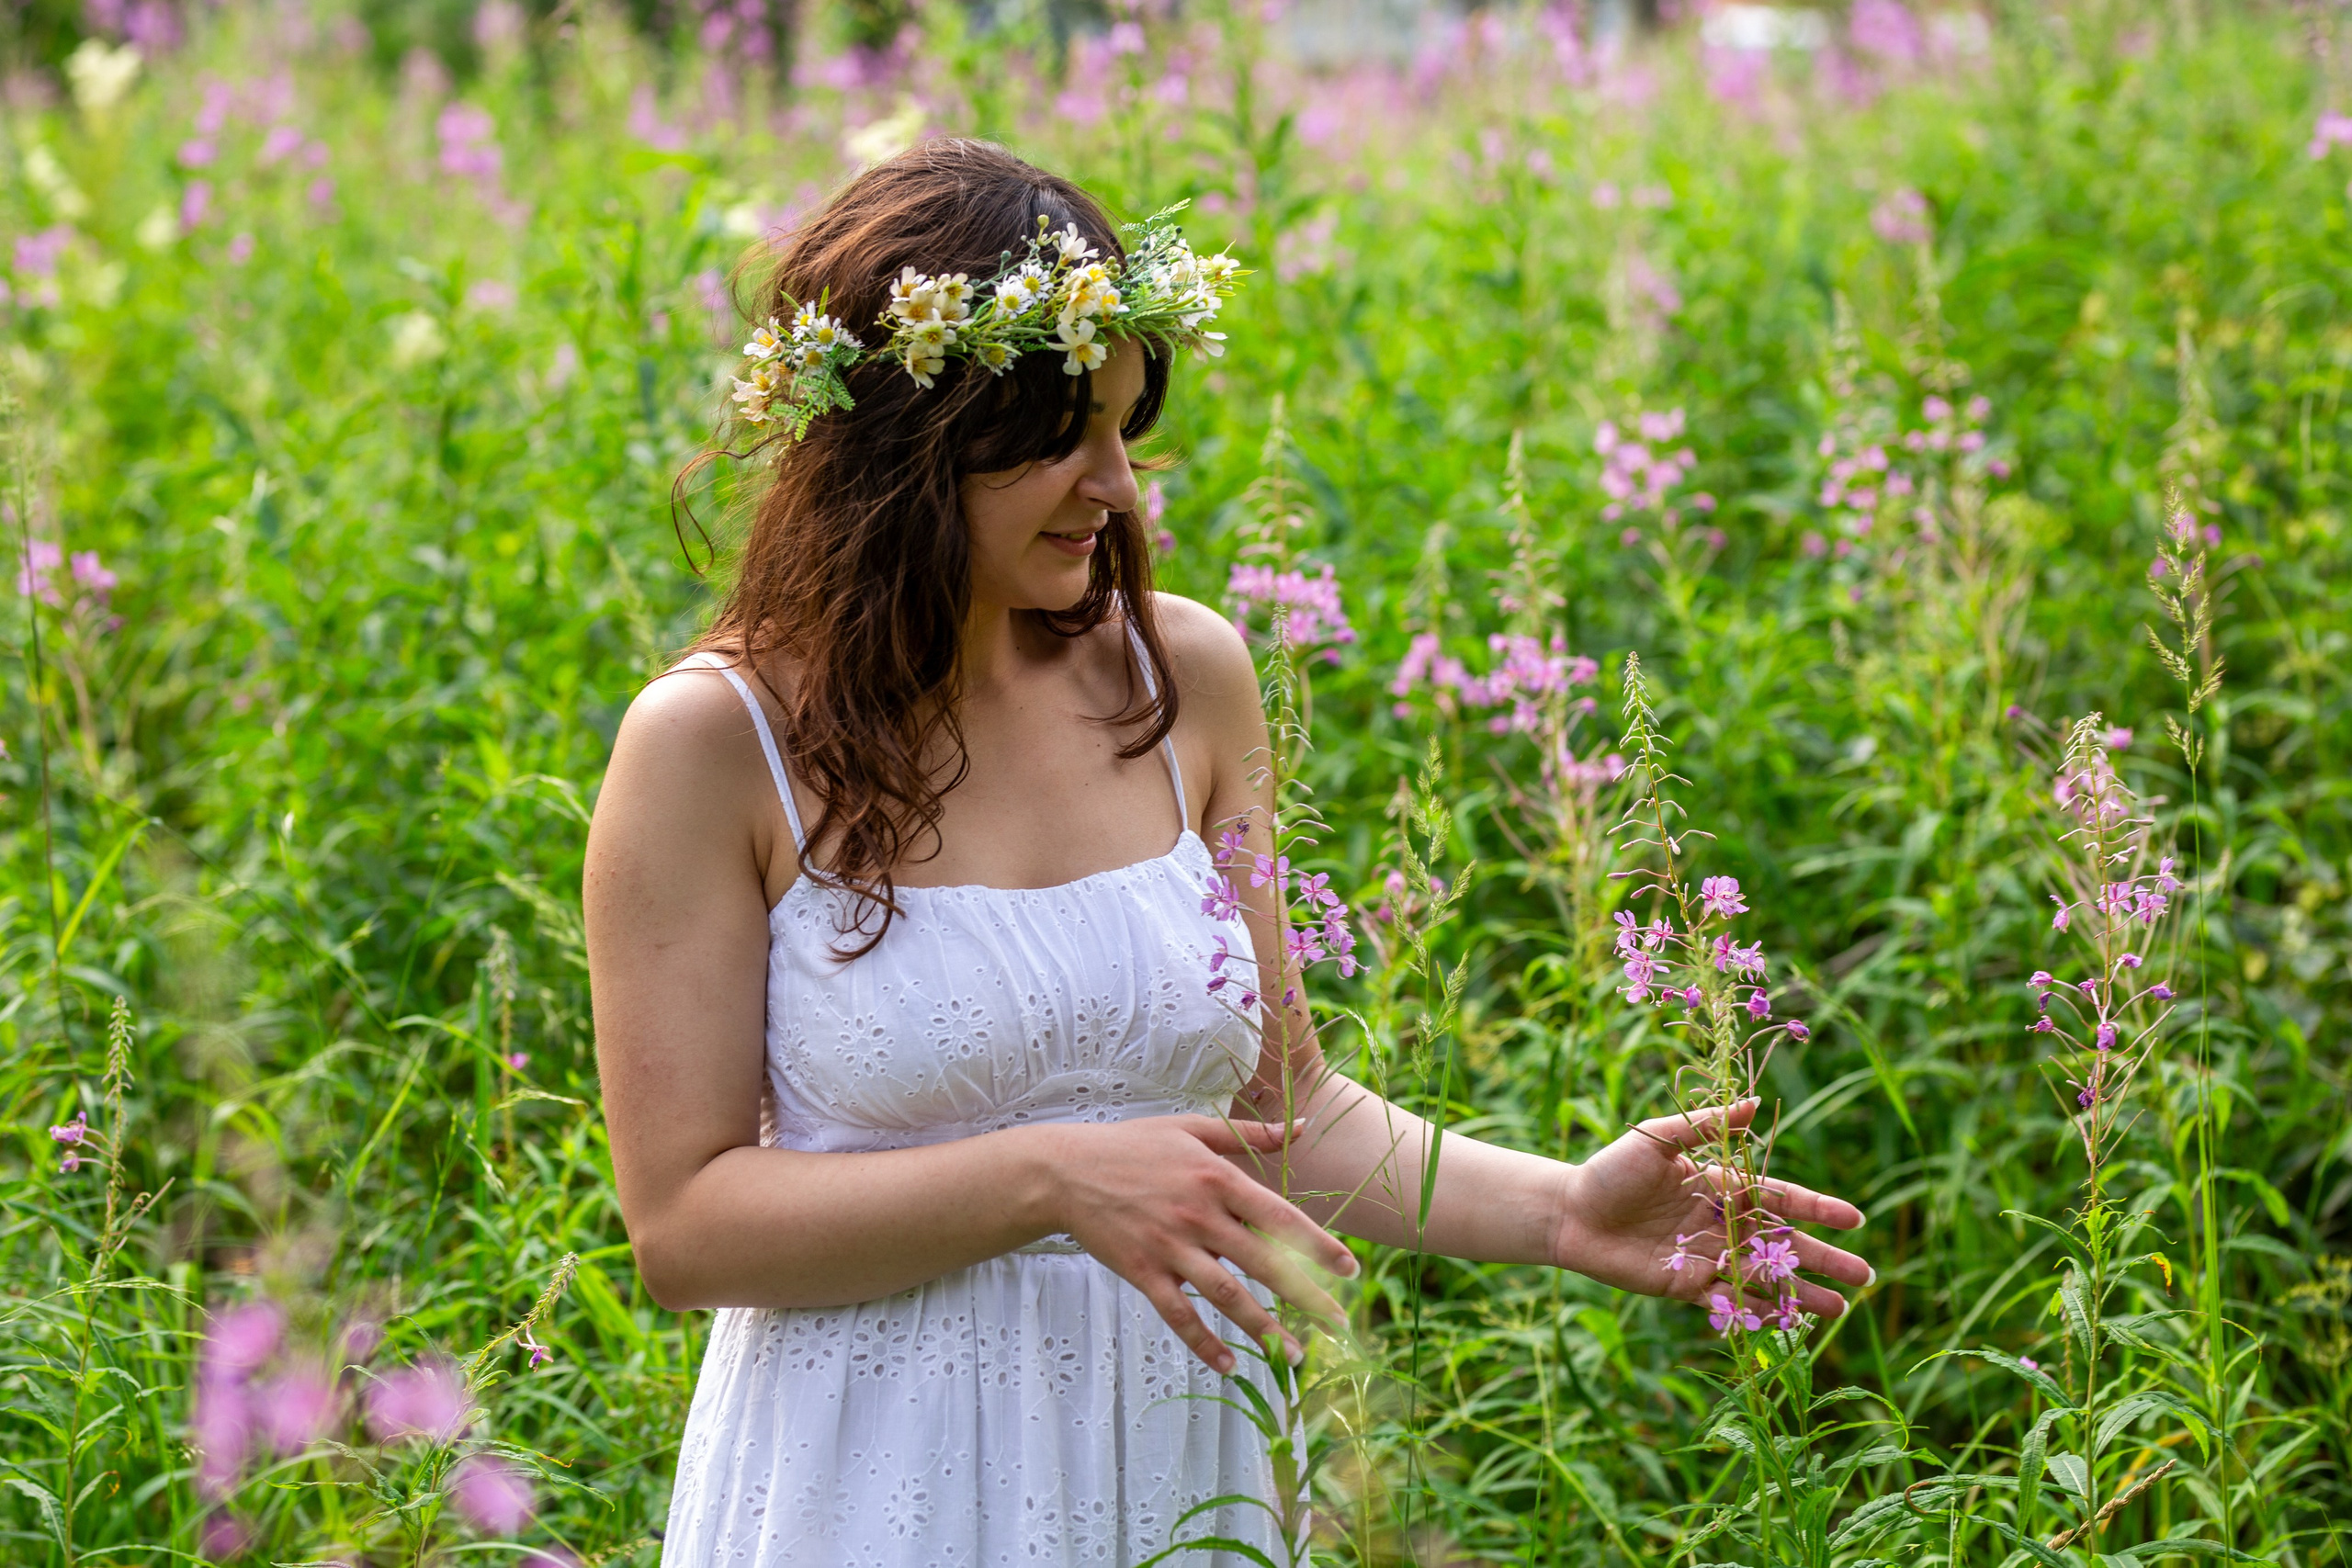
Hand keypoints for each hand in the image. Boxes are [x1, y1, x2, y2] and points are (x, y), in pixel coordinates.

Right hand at [1039, 1115, 1357, 1373]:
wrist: (1065, 1171)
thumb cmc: (1133, 1145)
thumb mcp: (1191, 1129)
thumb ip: (1248, 1134)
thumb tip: (1301, 1126)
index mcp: (1216, 1178)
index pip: (1278, 1216)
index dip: (1317, 1245)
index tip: (1349, 1270)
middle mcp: (1199, 1215)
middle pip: (1262, 1263)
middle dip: (1304, 1296)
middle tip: (1337, 1325)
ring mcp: (1170, 1246)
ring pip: (1226, 1295)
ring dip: (1262, 1328)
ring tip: (1294, 1355)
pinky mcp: (1143, 1271)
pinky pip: (1179, 1314)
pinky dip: (1203, 1342)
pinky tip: (1228, 1365)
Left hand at [1551, 1100, 1872, 1320]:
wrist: (1569, 1212)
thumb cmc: (1612, 1170)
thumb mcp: (1658, 1139)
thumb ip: (1705, 1127)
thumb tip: (1754, 1102)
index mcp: (1722, 1186)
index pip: (1780, 1198)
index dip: (1818, 1209)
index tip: (1855, 1220)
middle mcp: (1722, 1223)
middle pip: (1783, 1244)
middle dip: (1824, 1260)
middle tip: (1866, 1277)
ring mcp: (1708, 1257)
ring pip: (1764, 1278)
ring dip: (1800, 1294)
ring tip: (1838, 1312)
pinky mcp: (1686, 1287)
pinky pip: (1729, 1303)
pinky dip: (1756, 1313)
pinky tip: (1786, 1325)